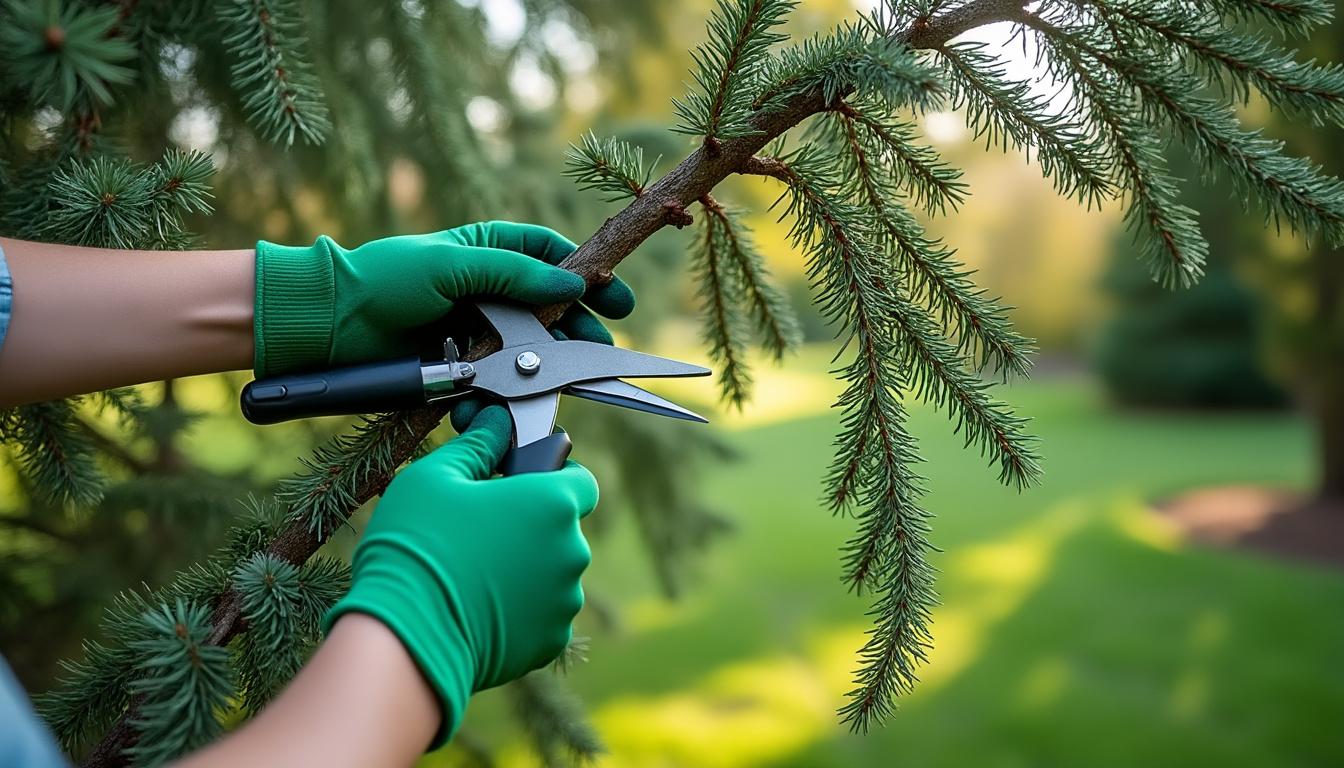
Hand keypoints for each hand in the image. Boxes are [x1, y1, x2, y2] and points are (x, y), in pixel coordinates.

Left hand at [253, 220, 634, 376]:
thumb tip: (572, 283)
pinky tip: (495, 402)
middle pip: (551, 310)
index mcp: (488, 250)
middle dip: (577, 330)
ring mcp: (476, 332)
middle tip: (599, 347)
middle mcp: (488, 291)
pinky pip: (494, 387)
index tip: (617, 299)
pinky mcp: (461, 370)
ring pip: (529, 354)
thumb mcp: (453, 265)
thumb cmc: (385, 280)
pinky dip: (498, 397)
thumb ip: (514, 274)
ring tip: (558, 382)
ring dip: (543, 370)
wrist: (329, 328)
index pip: (552, 256)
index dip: (589, 275)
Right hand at [322, 405, 597, 745]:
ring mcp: (565, 600)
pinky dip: (519, 610)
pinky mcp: (550, 641)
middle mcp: (572, 551)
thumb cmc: (417, 548)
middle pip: (561, 529)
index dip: (551, 476)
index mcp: (553, 503)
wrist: (404, 637)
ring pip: (553, 573)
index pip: (580, 479)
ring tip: (472, 573)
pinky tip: (477, 607)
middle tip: (480, 530)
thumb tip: (495, 426)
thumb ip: (477, 445)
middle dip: (530, 526)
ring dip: (526, 569)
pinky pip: (542, 614)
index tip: (519, 484)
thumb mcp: (435, 476)